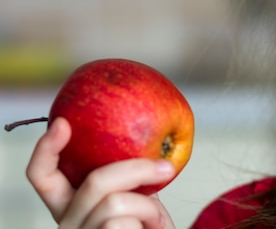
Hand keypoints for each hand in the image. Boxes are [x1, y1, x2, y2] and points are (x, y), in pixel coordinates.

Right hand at [26, 117, 176, 228]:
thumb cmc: (146, 225)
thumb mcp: (135, 194)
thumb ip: (127, 173)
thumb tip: (143, 135)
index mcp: (69, 203)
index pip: (41, 175)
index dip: (45, 148)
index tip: (63, 123)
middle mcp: (67, 221)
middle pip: (94, 181)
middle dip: (138, 169)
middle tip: (166, 167)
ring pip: (114, 203)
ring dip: (148, 207)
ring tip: (156, 218)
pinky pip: (124, 223)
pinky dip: (149, 222)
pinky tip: (153, 228)